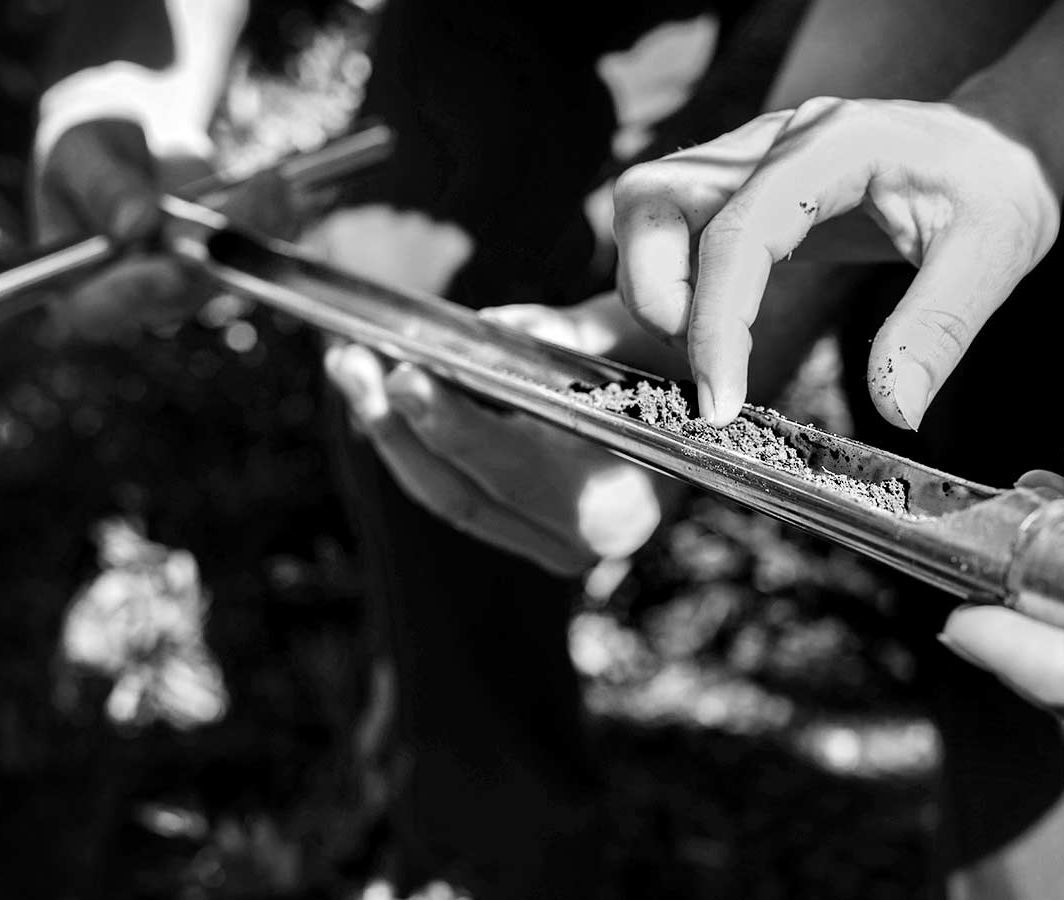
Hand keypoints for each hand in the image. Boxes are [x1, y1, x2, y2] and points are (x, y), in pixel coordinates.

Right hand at [33, 118, 293, 338]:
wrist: (132, 139)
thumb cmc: (89, 150)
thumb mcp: (81, 154)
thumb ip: (102, 187)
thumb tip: (135, 228)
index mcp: (75, 289)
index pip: (105, 307)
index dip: (144, 291)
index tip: (180, 266)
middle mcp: (134, 302)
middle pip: (180, 296)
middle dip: (219, 253)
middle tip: (247, 206)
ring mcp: (183, 289)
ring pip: (227, 275)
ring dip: (256, 232)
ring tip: (269, 183)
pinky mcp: (222, 269)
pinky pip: (256, 256)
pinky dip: (273, 221)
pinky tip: (278, 186)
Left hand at [324, 303, 674, 576]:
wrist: (714, 407)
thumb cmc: (677, 360)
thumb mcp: (634, 333)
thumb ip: (566, 334)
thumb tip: (486, 330)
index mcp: (617, 503)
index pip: (514, 468)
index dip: (454, 425)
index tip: (406, 375)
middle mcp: (583, 545)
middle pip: (462, 492)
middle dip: (397, 426)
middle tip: (352, 361)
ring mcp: (551, 548)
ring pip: (447, 498)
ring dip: (391, 433)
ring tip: (349, 367)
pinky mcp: (527, 535)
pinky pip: (457, 494)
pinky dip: (416, 446)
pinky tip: (381, 395)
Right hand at [612, 97, 1059, 427]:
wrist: (996, 143)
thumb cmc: (996, 188)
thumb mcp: (994, 256)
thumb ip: (938, 330)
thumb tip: (894, 412)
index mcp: (835, 146)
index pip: (739, 229)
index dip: (714, 321)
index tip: (720, 402)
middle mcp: (777, 139)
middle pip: (653, 197)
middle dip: (655, 295)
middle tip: (707, 370)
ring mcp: (752, 156)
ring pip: (648, 205)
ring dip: (653, 287)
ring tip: (710, 350)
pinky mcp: (745, 184)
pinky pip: (674, 224)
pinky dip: (674, 282)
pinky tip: (722, 329)